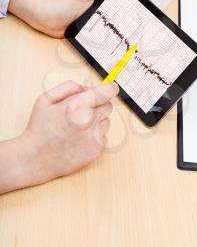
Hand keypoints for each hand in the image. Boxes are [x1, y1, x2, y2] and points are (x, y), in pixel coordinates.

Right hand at [0, 81, 118, 193]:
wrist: (34, 159)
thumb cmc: (39, 128)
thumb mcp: (46, 99)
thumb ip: (68, 88)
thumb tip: (88, 88)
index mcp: (76, 106)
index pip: (106, 92)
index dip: (110, 88)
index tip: (112, 88)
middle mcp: (88, 121)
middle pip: (108, 105)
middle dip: (98, 105)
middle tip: (82, 111)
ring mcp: (93, 137)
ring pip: (106, 121)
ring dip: (96, 121)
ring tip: (77, 127)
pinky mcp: (96, 150)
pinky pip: (104, 136)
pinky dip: (94, 135)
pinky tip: (79, 139)